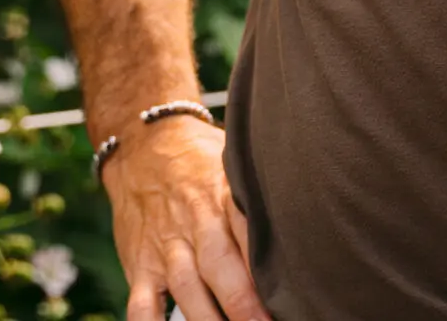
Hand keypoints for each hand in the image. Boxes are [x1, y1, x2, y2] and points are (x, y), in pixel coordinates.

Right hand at [101, 113, 271, 320]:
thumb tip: (307, 223)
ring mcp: (164, 246)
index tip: (290, 292)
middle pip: (220, 265)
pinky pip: (141, 304)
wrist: (141, 143)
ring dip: (209, 319)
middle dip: (243, 303)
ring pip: (187, 287)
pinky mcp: (139, 265)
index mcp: (222, 194)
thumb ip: (257, 197)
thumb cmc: (200, 160)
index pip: (248, 229)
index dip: (267, 264)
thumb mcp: (232, 163)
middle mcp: (194, 221)